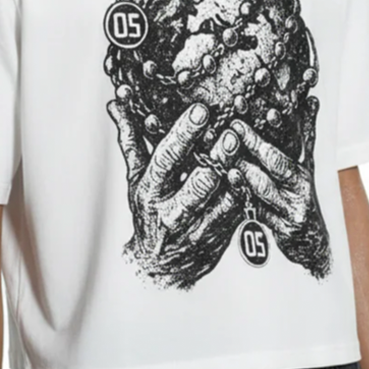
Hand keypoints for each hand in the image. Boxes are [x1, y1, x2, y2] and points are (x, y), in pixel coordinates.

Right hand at [107, 98, 242, 287]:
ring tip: (247, 154)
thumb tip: (116, 103)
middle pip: (196, 185)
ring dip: (234, 180)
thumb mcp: (137, 177)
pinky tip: (252, 178)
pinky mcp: (214, 242)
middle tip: (232, 134)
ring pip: (219, 204)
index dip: (183, 135)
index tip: (201, 111)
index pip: (166, 159)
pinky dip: (243, 199)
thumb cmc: (149, 211)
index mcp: (150, 191)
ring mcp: (193, 231)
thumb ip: (132, 139)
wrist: (157, 265)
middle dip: (215, 160)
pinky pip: (233, 219)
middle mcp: (169, 212)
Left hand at [228, 97, 330, 277]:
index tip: (263, 102)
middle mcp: (301, 182)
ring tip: (225, 154)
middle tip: (232, 125)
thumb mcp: (307, 162)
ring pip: (265, 187)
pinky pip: (256, 210)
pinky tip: (229, 180)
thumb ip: (305, 132)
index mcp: (306, 162)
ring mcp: (293, 206)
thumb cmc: (300, 193)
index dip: (281, 118)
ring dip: (244, 169)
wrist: (312, 241)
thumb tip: (311, 98)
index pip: (295, 135)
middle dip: (254, 142)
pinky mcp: (282, 227)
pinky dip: (241, 194)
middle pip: (278, 160)